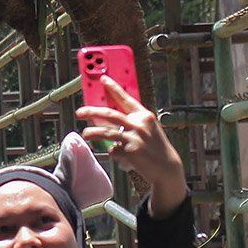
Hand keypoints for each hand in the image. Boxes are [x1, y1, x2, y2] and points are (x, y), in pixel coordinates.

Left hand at [75, 75, 187, 217]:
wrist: (167, 168)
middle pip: (110, 114)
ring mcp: (135, 137)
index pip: (126, 99)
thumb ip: (129, 123)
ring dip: (93, 133)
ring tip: (85, 134)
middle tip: (79, 112)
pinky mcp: (131, 151)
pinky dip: (113, 153)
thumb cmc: (154, 147)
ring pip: (107, 132)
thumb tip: (104, 120)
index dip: (114, 88)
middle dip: (92, 111)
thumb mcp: (147, 129)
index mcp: (144, 116)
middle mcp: (139, 124)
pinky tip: (120, 156)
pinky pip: (113, 150)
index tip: (103, 79)